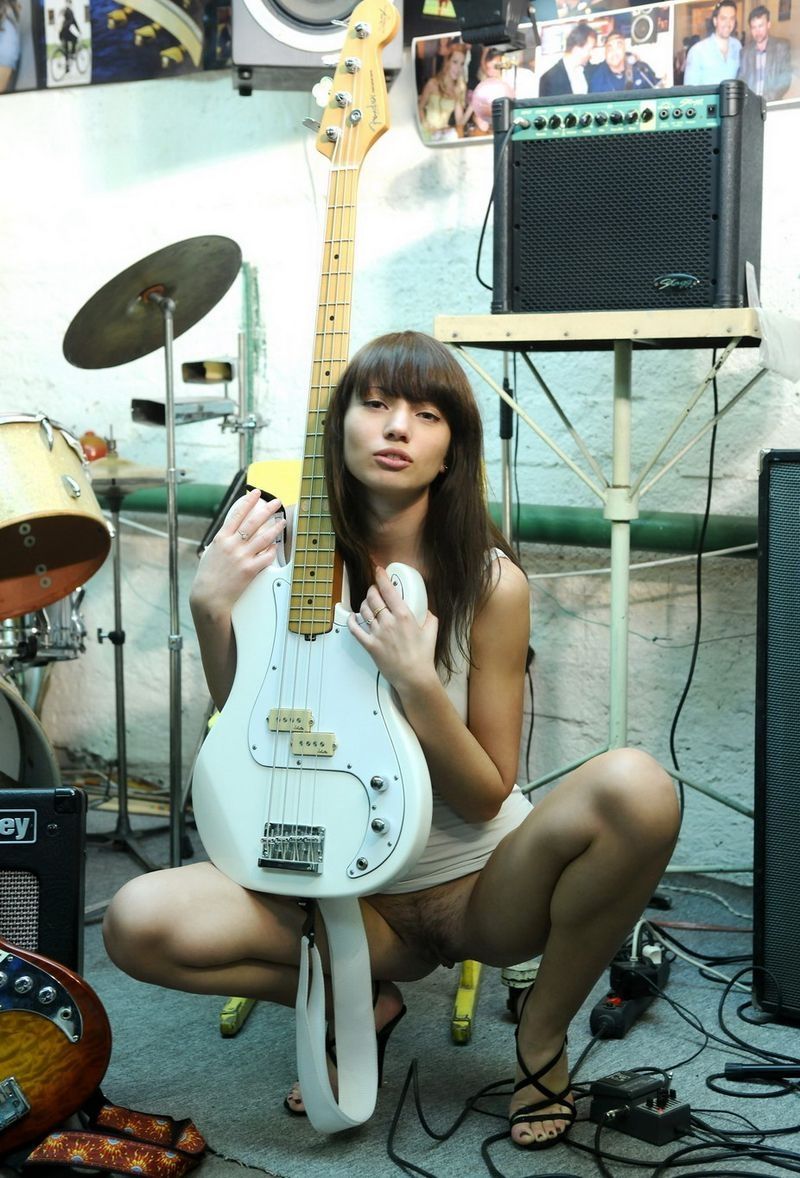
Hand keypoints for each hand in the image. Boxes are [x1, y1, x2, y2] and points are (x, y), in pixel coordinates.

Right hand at [190, 488, 285, 620]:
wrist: (208, 596)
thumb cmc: (207, 577)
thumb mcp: (210, 553)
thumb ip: (221, 542)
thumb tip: (228, 534)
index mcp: (221, 538)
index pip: (237, 514)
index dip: (248, 502)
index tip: (256, 493)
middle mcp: (232, 545)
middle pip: (253, 522)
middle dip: (267, 509)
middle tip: (276, 502)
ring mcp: (242, 557)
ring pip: (263, 538)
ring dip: (275, 528)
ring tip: (282, 521)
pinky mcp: (249, 570)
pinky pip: (265, 557)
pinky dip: (272, 550)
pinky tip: (275, 546)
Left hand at [347, 566, 438, 696]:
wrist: (414, 677)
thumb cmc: (423, 656)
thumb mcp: (432, 631)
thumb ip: (428, 616)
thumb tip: (425, 609)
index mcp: (404, 616)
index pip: (388, 590)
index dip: (381, 577)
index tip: (378, 570)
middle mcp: (388, 622)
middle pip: (373, 597)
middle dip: (372, 590)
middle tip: (374, 590)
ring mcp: (377, 633)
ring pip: (364, 610)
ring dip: (365, 604)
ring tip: (368, 604)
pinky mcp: (370, 645)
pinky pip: (355, 629)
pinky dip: (352, 620)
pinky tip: (353, 617)